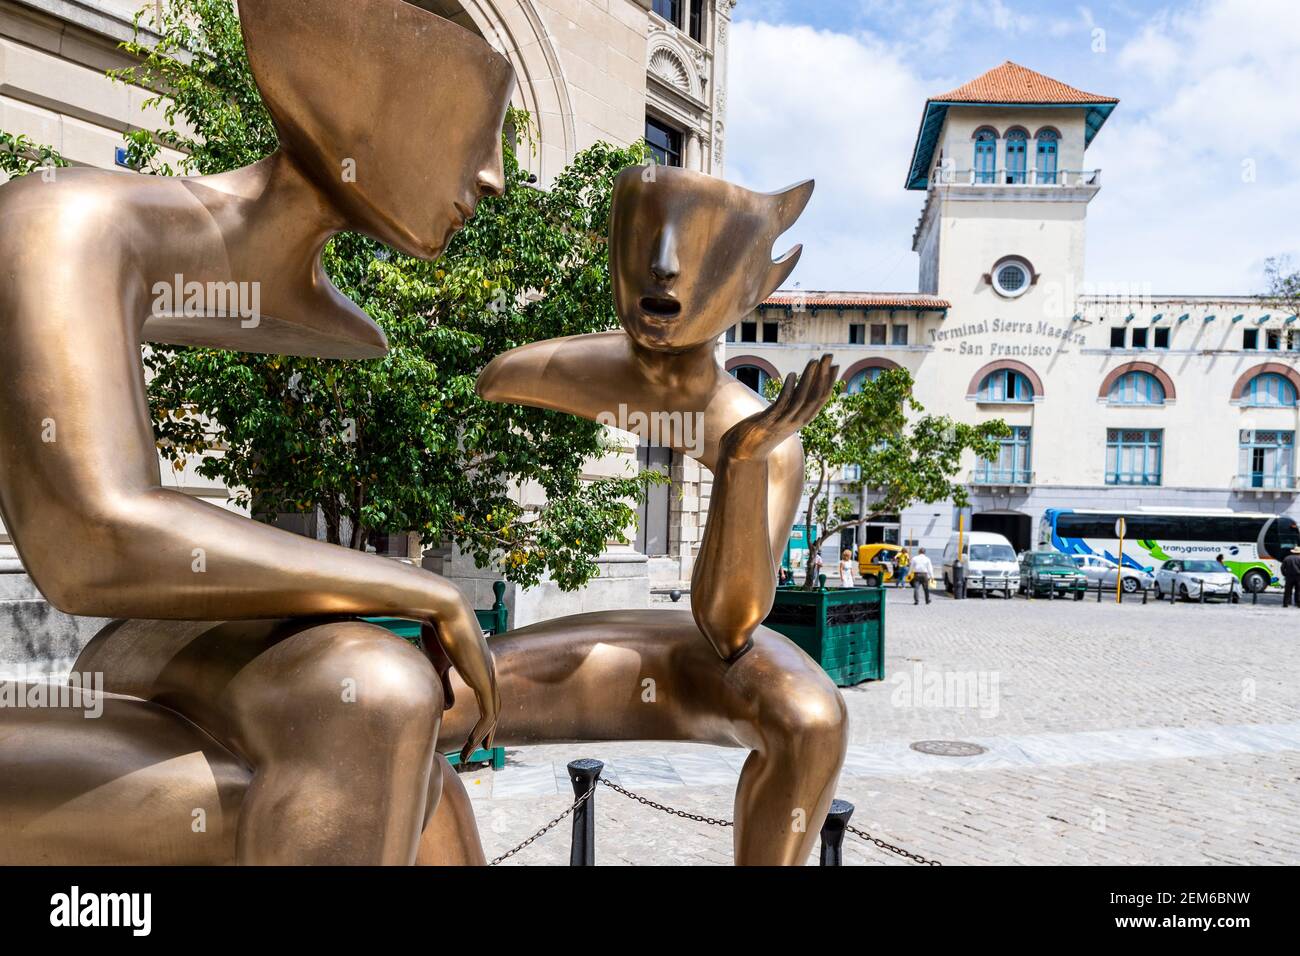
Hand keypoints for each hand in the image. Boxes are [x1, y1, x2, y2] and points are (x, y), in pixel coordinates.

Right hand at [421, 619, 500, 762]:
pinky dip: (483, 729)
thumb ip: (443, 685)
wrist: (442, 610)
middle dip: (488, 730)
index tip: (476, 734)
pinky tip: (476, 742)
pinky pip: (489, 710)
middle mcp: (487, 670)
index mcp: (478, 665)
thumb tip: (448, 707)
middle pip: (494, 707)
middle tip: (480, 749)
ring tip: (473, 753)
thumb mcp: (437, 664)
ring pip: (493, 713)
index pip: (487, 697)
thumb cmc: (436, 631)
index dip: (483, 717)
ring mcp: (488, 673)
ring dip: (484, 735)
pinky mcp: (483, 677)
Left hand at [721, 354, 836, 460]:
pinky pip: (782, 404)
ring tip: (813, 361)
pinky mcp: (767, 422)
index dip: (829, 382)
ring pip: (801, 399)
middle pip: (815, 397)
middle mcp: (795, 422)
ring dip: (808, 379)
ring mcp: (782, 422)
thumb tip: (797, 387)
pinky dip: (789, 389)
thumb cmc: (760, 434)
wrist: (742, 454)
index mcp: (800, 420)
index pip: (821, 399)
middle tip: (828, 356)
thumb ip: (789, 404)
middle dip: (823, 375)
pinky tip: (792, 374)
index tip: (835, 365)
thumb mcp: (780, 417)